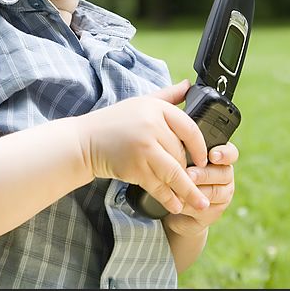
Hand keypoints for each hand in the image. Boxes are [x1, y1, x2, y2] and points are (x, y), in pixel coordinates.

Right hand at [75, 80, 209, 215]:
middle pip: (181, 153)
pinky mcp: (135, 167)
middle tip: (193, 180)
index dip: (200, 147)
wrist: (84, 141)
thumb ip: (168, 95)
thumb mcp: (142, 102)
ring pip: (174, 172)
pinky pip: (158, 185)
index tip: (204, 159)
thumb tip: (190, 85)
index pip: (190, 128)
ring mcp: (144, 147)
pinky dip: (168, 197)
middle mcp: (151, 126)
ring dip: (188, 191)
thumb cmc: (113, 122)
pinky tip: (176, 205)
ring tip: (201, 204)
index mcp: (156, 108)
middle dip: (188, 169)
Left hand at [162, 142, 237, 236]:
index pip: (231, 153)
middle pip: (224, 173)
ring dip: (199, 190)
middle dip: (204, 174)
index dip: (224, 154)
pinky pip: (206, 207)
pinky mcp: (215, 212)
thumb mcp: (181, 159)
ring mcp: (223, 194)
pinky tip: (178, 202)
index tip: (212, 156)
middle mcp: (225, 175)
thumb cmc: (177, 173)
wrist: (175, 204)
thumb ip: (185, 152)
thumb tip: (178, 145)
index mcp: (220, 158)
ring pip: (216, 192)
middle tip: (189, 174)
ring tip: (184, 187)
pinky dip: (191, 204)